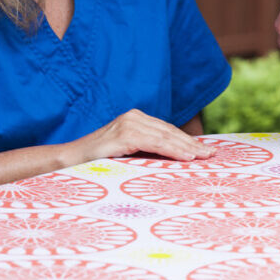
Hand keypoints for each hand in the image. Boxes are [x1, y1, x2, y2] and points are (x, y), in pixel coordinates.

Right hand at [64, 109, 213, 164]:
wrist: (67, 161)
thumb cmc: (97, 162)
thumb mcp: (126, 154)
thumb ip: (145, 152)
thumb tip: (173, 162)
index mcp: (135, 120)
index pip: (168, 131)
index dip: (188, 141)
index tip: (206, 151)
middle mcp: (133, 117)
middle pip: (170, 132)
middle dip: (192, 144)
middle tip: (212, 155)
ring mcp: (128, 124)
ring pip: (165, 136)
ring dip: (187, 147)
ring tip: (204, 157)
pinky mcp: (123, 135)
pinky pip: (153, 142)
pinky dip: (172, 149)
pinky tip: (185, 157)